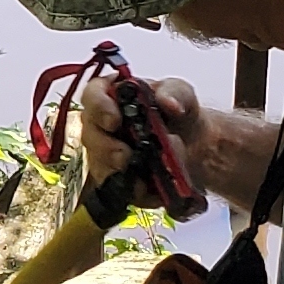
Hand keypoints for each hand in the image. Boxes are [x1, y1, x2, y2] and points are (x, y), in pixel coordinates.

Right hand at [76, 75, 203, 203]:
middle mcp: (103, 125)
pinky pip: (115, 189)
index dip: (97, 105)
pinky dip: (131, 190)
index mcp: (114, 97)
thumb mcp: (182, 93)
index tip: (114, 119)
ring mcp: (107, 155)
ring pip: (98, 164)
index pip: (92, 94)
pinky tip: (146, 189)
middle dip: (104, 146)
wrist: (194, 146)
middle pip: (89, 134)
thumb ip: (175, 92)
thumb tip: (168, 103)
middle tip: (124, 154)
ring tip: (139, 174)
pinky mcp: (117, 181)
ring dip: (115, 171)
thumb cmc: (178, 113)